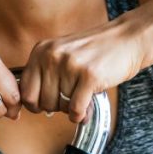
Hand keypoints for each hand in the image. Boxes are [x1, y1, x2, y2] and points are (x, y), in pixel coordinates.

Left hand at [21, 22, 143, 123]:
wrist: (127, 39)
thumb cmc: (94, 51)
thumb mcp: (61, 54)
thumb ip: (46, 76)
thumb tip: (33, 108)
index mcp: (41, 50)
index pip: (26, 91)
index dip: (35, 104)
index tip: (45, 106)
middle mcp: (52, 56)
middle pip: (43, 102)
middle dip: (57, 107)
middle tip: (70, 99)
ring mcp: (71, 65)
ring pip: (61, 106)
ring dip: (72, 109)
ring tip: (82, 97)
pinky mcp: (90, 76)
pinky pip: (76, 109)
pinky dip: (80, 115)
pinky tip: (86, 108)